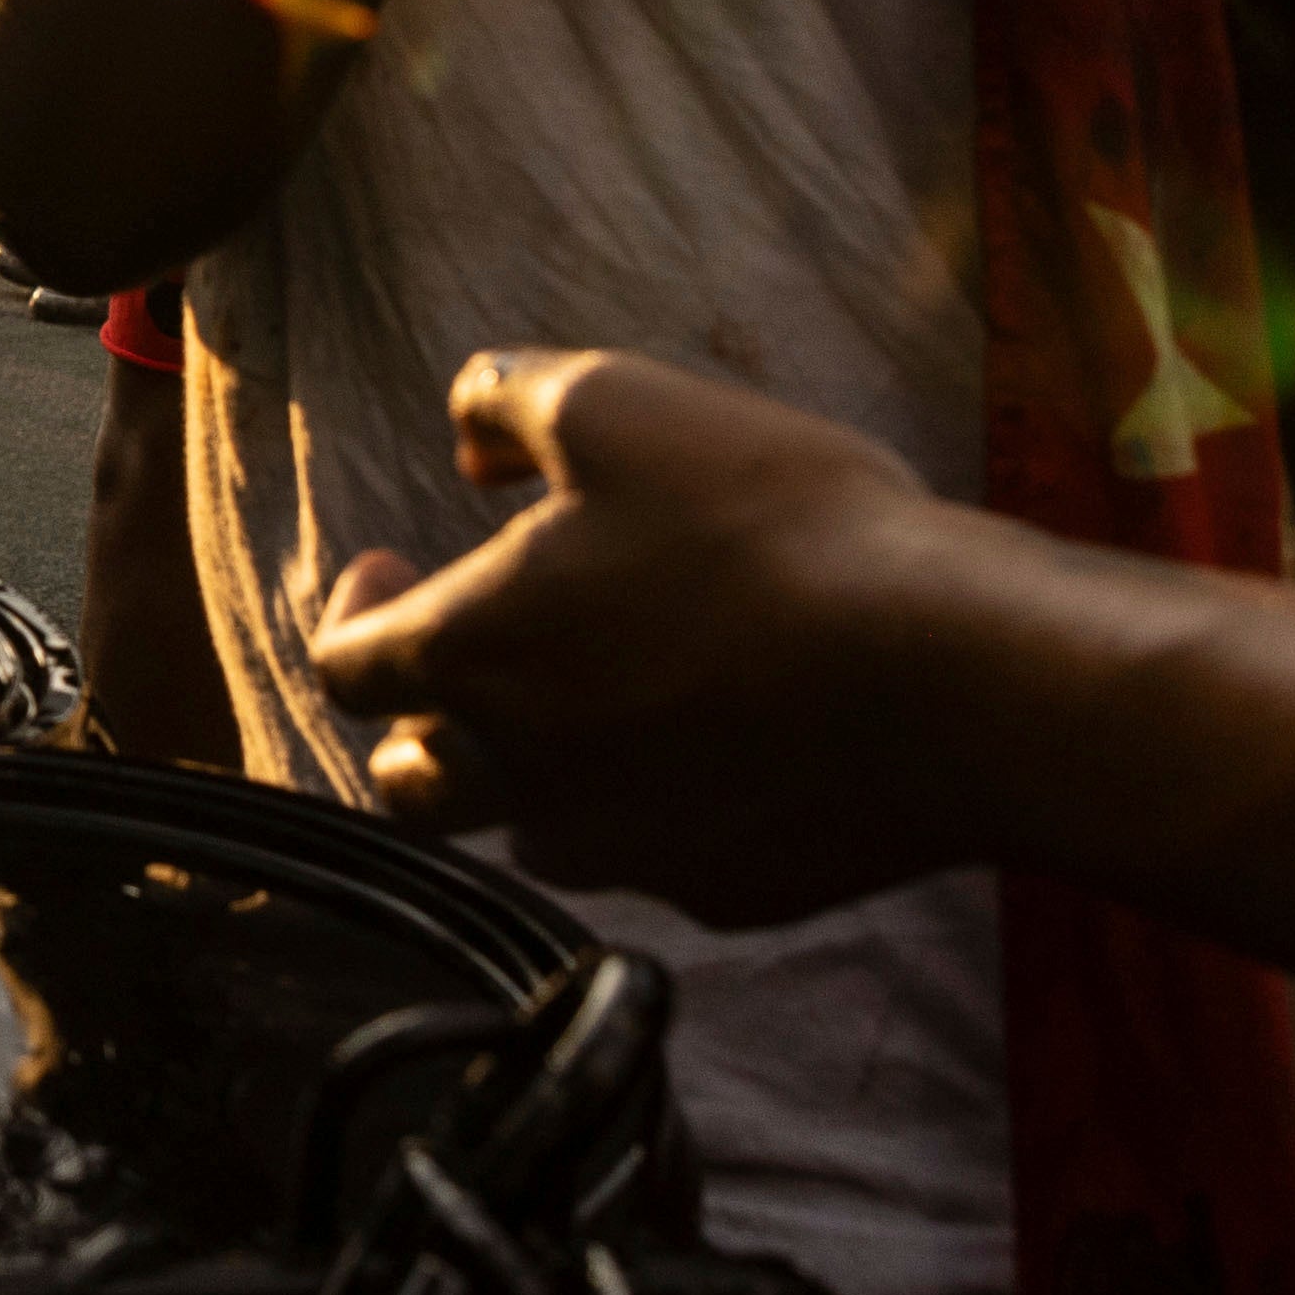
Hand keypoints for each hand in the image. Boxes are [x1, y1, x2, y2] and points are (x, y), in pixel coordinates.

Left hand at [294, 347, 1038, 926]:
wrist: (949, 679)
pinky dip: (665, 804)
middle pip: (413, 784)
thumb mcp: (616, 403)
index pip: (345, 667)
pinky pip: (662, 857)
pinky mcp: (724, 892)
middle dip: (419, 721)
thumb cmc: (772, 529)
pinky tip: (725, 739)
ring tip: (600, 694)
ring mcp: (625, 853)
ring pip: (535, 830)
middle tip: (467, 659)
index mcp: (473, 661)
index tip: (388, 564)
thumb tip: (467, 436)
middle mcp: (524, 780)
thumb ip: (507, 401)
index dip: (350, 611)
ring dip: (539, 768)